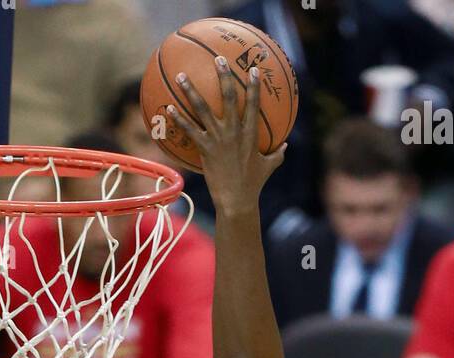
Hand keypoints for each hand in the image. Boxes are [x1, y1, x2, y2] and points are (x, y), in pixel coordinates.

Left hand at [171, 57, 285, 215]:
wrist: (237, 201)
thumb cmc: (253, 185)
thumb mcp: (269, 167)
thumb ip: (277, 154)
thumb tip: (285, 145)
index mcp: (250, 133)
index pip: (254, 103)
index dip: (253, 85)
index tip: (252, 69)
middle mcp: (234, 132)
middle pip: (229, 98)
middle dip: (224, 76)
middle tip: (218, 59)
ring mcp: (218, 139)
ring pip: (202, 109)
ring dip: (191, 91)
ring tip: (181, 76)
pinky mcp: (204, 149)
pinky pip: (189, 130)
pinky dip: (179, 119)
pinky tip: (168, 108)